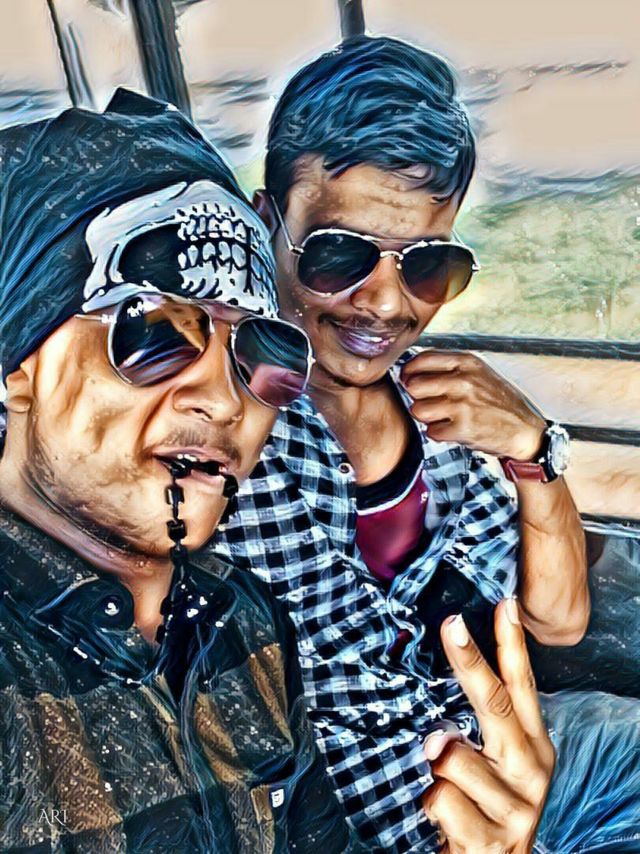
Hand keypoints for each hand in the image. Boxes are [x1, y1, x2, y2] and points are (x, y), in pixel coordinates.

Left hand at [400, 350, 544, 459]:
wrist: (525, 430)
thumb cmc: (499, 402)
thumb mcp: (479, 373)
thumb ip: (450, 368)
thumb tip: (414, 370)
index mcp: (467, 363)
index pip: (423, 359)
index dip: (409, 370)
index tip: (407, 378)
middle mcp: (463, 380)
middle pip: (414, 385)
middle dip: (417, 397)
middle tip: (429, 402)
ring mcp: (463, 404)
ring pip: (418, 409)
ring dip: (426, 417)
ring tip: (442, 417)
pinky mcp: (463, 428)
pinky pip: (431, 431)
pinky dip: (439, 434)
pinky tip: (452, 430)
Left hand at [422, 600, 554, 852]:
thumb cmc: (486, 809)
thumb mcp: (492, 768)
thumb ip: (472, 736)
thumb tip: (437, 722)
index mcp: (533, 747)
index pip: (522, 687)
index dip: (512, 644)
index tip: (503, 603)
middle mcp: (531, 771)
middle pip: (493, 703)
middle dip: (468, 660)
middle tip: (451, 624)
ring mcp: (515, 806)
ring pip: (452, 758)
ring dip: (437, 769)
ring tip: (446, 788)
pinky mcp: (492, 837)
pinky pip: (439, 798)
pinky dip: (431, 805)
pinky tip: (446, 820)